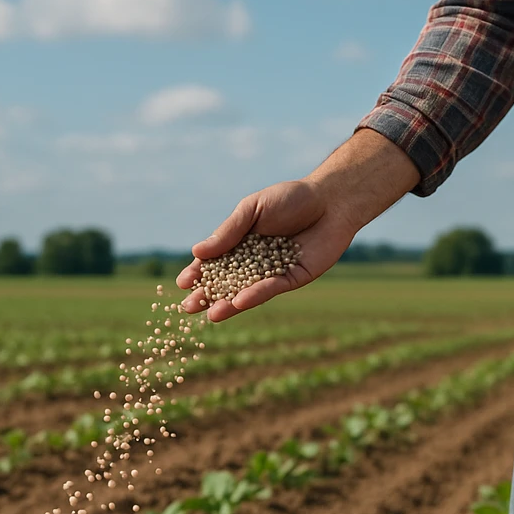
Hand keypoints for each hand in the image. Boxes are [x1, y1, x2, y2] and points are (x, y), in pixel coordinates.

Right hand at [177, 128, 419, 322]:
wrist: (331, 200)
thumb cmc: (290, 199)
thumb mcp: (252, 209)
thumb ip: (228, 231)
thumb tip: (197, 251)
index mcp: (241, 242)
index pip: (215, 261)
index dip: (198, 272)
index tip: (182, 283)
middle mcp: (254, 260)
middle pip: (227, 282)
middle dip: (208, 295)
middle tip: (188, 308)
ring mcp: (273, 272)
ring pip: (247, 291)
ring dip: (229, 303)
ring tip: (211, 315)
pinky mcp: (293, 279)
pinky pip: (271, 289)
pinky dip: (255, 295)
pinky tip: (239, 302)